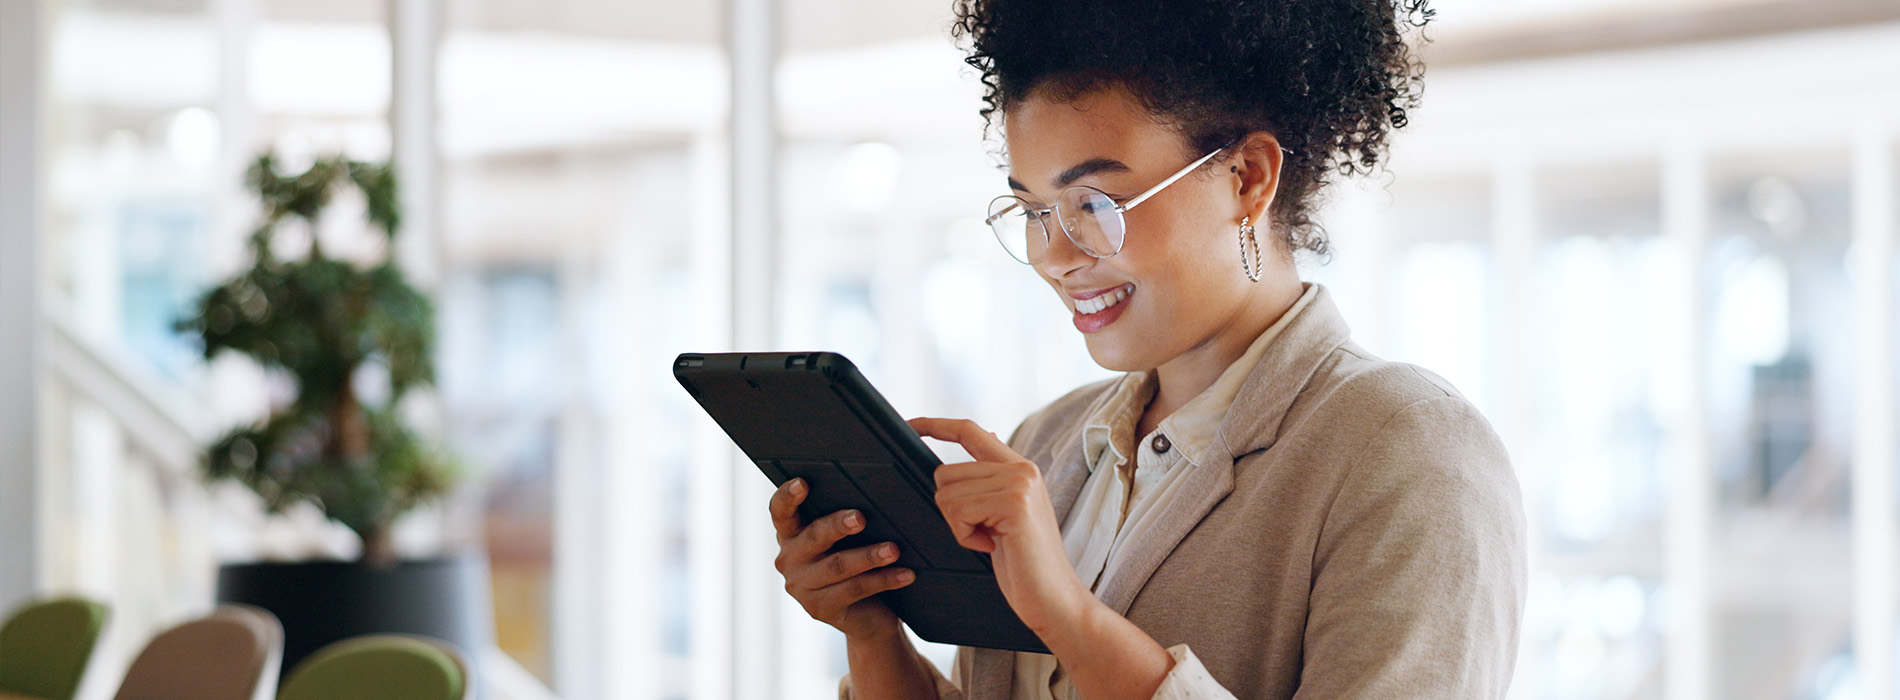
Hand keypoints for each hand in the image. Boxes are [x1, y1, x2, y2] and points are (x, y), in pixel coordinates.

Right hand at [769, 478, 916, 640]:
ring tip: (894, 549)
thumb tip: (873, 499)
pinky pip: (856, 589)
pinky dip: (884, 579)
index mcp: (791, 535)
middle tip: (860, 518)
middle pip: (814, 537)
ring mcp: (802, 588)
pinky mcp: (821, 609)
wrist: (866, 616)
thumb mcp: (846, 541)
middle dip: (837, 525)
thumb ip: (846, 521)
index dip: (788, 497)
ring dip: (869, 556)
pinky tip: (905, 574)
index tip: (802, 483)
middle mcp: (789, 560)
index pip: (780, 512)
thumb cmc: (856, 565)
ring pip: (838, 566)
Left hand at [908, 417, 1090, 635]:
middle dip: (951, 511)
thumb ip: (989, 484)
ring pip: (947, 494)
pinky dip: (965, 536)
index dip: (936, 425)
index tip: (911, 425)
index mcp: (1019, 469)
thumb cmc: (1024, 566)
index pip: (970, 431)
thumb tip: (975, 450)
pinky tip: (991, 547)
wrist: (1054, 599)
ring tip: (990, 541)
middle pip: (945, 473)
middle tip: (982, 534)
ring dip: (958, 526)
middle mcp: (1021, 469)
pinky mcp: (1014, 503)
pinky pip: (958, 511)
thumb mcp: (1003, 518)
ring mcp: (1020, 483)